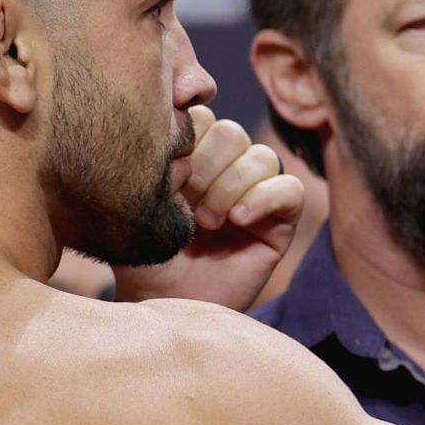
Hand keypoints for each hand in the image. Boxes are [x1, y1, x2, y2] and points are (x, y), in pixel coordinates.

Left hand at [112, 106, 303, 310]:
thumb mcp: (133, 210)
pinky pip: (291, 189)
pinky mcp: (281, 223)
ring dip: (231, 186)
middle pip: (231, 133)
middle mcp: (227, 172)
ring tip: (208, 222)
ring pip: (261, 156)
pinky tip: (239, 221)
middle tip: (187, 206)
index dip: (186, 139)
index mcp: (192, 159)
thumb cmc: (146, 262)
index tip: (168, 177)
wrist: (167, 307)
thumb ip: (142, 166)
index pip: (201, 117)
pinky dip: (264, 198)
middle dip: (207, 166)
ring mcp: (256, 195)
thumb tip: (157, 124)